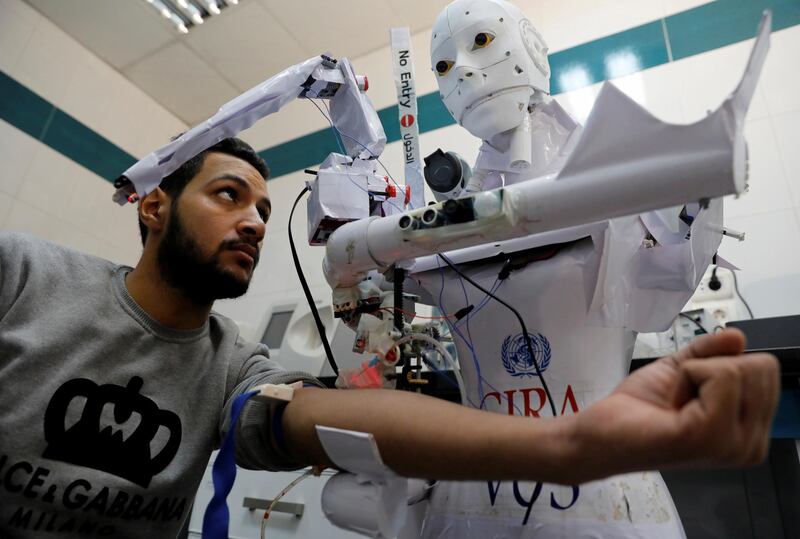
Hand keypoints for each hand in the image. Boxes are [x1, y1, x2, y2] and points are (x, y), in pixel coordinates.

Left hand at [569, 329, 779, 482]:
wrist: (601, 433)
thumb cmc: (637, 409)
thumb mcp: (681, 369)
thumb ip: (712, 351)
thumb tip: (737, 336)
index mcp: (751, 431)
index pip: (767, 370)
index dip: (723, 366)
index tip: (692, 389)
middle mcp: (750, 444)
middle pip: (761, 367)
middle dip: (712, 367)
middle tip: (682, 395)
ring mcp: (733, 445)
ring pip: (739, 369)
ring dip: (696, 373)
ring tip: (676, 401)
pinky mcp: (710, 436)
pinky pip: (720, 376)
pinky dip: (687, 377)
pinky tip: (671, 404)